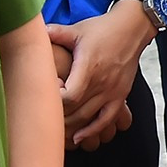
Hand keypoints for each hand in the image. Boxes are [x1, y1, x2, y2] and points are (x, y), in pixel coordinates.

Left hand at [46, 5, 150, 146]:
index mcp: (89, 65)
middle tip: (43, 113)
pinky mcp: (120, 95)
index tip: (44, 94)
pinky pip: (106, 119)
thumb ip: (55, 33)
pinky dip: (92, 130)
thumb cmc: (103, 28)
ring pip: (88, 118)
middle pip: (76, 111)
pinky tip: (79, 138)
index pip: (69, 95)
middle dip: (58, 115)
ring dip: (71, 125)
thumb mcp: (77, 29)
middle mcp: (101, 81)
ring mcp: (112, 90)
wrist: (133, 28)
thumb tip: (33, 30)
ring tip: (55, 126)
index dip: (54, 100)